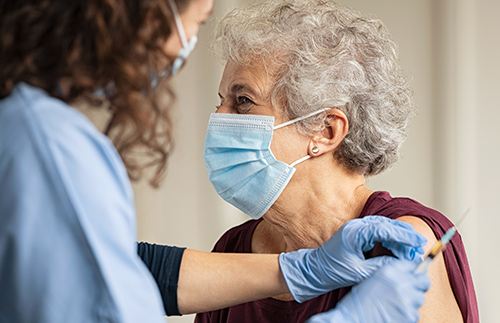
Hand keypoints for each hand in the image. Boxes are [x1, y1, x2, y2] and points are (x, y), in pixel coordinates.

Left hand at [279, 216, 426, 301]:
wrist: (316, 270)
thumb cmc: (333, 271)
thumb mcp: (360, 272)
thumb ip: (381, 266)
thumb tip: (402, 263)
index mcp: (355, 233)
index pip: (385, 229)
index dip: (404, 235)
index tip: (418, 242)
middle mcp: (356, 226)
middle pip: (387, 225)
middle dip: (404, 236)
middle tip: (419, 247)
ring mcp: (356, 227)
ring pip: (384, 227)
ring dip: (398, 237)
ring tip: (411, 249)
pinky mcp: (357, 233)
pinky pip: (378, 231)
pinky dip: (390, 238)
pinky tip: (398, 248)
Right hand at [306, 259, 430, 322]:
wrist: (353, 319)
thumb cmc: (359, 302)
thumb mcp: (373, 279)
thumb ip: (392, 274)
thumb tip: (410, 274)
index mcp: (390, 271)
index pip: (414, 266)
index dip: (416, 271)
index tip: (415, 275)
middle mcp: (400, 283)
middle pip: (424, 282)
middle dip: (418, 286)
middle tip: (408, 292)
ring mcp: (407, 300)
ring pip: (420, 299)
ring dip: (411, 302)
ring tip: (395, 305)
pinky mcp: (409, 316)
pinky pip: (415, 314)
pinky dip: (407, 315)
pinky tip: (394, 313)